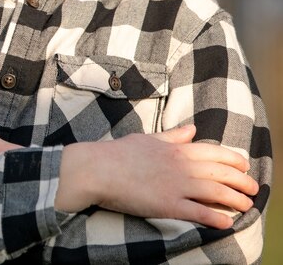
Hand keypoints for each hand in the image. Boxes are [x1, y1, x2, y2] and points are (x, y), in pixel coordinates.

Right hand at [56, 125, 258, 228]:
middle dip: (240, 180)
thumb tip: (192, 129)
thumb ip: (172, 136)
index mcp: (175, 148)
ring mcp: (175, 185)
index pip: (212, 151)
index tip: (244, 164)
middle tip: (253, 188)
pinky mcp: (167, 205)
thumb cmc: (120, 153)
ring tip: (247, 206)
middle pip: (218, 171)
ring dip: (234, 199)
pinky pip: (197, 212)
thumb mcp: (149, 138)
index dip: (232, 158)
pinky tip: (227, 222)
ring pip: (214, 192)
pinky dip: (214, 218)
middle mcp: (180, 165)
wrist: (99, 169)